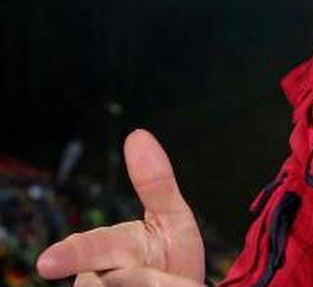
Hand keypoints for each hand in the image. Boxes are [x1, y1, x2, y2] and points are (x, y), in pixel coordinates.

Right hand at [36, 129, 206, 285]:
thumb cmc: (169, 254)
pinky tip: (155, 285)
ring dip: (145, 285)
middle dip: (100, 284)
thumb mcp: (171, 219)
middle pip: (95, 281)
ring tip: (160, 281)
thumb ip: (156, 183)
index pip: (88, 247)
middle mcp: (100, 276)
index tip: (47, 263)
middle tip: (95, 283)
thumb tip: (137, 135)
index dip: (69, 255)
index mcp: (112, 247)